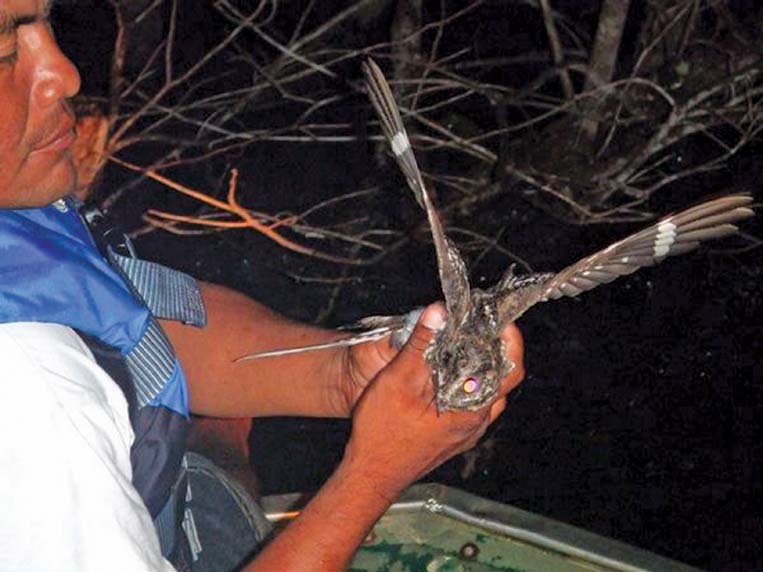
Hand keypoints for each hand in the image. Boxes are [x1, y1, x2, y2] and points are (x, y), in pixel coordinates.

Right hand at [341, 304, 523, 499]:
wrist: (370, 476)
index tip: (498, 318)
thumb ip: (421, 345)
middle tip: (478, 326)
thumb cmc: (382, 435)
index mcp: (471, 410)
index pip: (510, 369)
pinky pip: (470, 404)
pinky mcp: (452, 437)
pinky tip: (443, 374)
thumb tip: (438, 312)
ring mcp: (465, 432)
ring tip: (461, 344)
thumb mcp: (398, 381)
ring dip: (479, 367)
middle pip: (501, 379)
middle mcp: (475, 423)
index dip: (509, 339)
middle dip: (493, 349)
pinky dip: (465, 383)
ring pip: (486, 393)